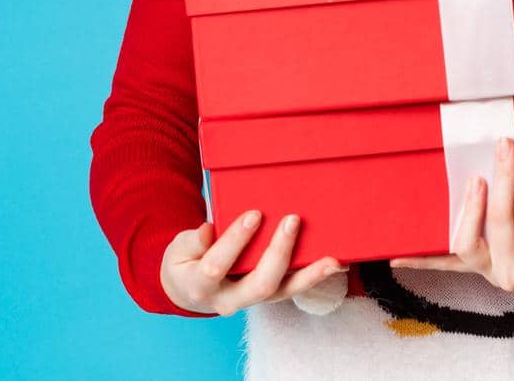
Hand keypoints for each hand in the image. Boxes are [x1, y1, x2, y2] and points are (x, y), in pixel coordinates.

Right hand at [160, 210, 346, 315]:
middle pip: (259, 285)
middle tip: (292, 220)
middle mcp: (229, 300)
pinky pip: (292, 289)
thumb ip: (192, 242)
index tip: (254, 214)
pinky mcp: (268, 295)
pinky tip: (335, 264)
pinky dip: (314, 276)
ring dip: (310, 275)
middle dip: (278, 253)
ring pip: (283, 292)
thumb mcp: (178, 250)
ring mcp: (251, 300)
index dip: (236, 240)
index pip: (218, 265)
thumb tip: (208, 229)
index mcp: (200, 285)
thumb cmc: (185, 261)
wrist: (189, 289)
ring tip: (332, 259)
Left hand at [389, 137, 513, 303]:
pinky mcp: (477, 271)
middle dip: (504, 178)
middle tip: (506, 144)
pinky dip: (422, 260)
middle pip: (499, 221)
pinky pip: (447, 265)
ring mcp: (489, 273)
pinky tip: (396, 257)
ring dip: (467, 208)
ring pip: (466, 243)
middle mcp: (510, 275)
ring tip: (475, 177)